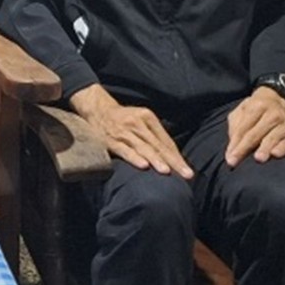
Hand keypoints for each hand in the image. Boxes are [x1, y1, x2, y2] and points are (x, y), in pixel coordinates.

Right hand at [70, 85, 192, 177]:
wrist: (96, 109)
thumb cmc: (122, 119)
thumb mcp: (140, 120)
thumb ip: (154, 135)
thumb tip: (172, 156)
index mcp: (148, 117)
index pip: (166, 141)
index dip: (177, 157)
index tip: (187, 170)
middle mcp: (138, 123)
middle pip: (158, 145)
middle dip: (173, 162)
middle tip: (186, 174)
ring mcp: (124, 132)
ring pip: (143, 148)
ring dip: (156, 160)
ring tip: (167, 172)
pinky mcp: (110, 140)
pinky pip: (124, 150)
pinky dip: (134, 158)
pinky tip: (143, 166)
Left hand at [225, 86, 284, 165]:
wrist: (277, 103)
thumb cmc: (254, 112)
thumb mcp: (241, 112)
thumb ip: (235, 126)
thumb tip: (233, 145)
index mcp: (258, 105)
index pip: (244, 127)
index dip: (235, 142)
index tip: (228, 157)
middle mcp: (273, 113)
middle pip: (255, 133)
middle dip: (244, 148)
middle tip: (234, 161)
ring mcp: (284, 124)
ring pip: (272, 137)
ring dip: (265, 148)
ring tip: (258, 158)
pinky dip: (282, 148)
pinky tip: (275, 154)